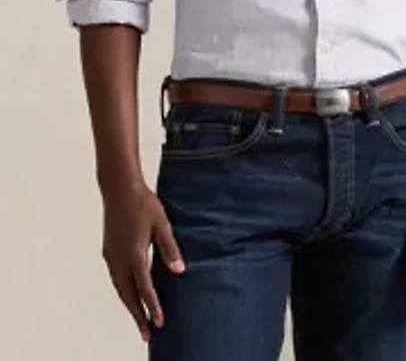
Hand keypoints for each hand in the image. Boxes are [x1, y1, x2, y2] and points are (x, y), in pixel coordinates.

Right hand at [101, 182, 184, 341]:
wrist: (119, 188)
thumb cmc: (143, 203)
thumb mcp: (162, 224)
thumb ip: (170, 248)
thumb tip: (179, 270)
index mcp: (134, 253)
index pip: (144, 287)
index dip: (153, 306)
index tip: (160, 322)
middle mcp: (119, 259)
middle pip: (128, 295)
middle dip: (138, 315)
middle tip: (147, 334)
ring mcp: (111, 256)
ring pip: (120, 289)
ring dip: (130, 305)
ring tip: (140, 319)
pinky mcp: (108, 251)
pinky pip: (116, 279)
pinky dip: (123, 292)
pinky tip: (129, 294)